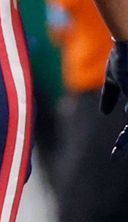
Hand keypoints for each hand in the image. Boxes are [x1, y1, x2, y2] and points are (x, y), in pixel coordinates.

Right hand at [99, 40, 127, 155]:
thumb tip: (105, 113)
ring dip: (126, 140)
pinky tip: (121, 143)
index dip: (124, 138)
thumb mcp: (114, 79)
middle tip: (116, 154)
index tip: (114, 152)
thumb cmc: (123, 56)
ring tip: (118, 151)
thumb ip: (110, 96)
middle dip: (126, 141)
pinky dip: (126, 134)